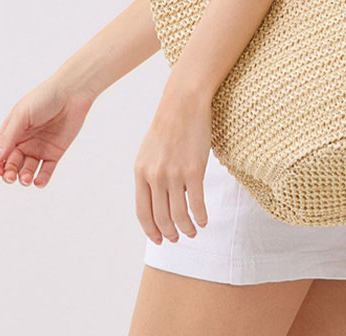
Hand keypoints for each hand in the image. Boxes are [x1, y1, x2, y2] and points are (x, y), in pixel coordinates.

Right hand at [0, 75, 93, 187]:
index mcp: (11, 132)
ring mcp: (38, 149)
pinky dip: (41, 180)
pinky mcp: (54, 153)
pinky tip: (38, 182)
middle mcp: (23, 142)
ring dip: (24, 178)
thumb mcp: (21, 115)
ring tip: (27, 179)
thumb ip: (8, 136)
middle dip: (9, 174)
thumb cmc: (43, 98)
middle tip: (12, 177)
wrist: (72, 93)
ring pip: (26, 171)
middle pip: (11, 165)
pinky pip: (45, 171)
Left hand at [134, 83, 210, 244]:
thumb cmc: (168, 126)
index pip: (143, 212)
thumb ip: (150, 174)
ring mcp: (174, 174)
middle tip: (178, 238)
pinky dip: (201, 217)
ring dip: (187, 229)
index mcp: (140, 172)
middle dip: (169, 233)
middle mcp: (155, 176)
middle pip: (161, 218)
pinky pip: (196, 204)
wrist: (183, 104)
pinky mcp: (194, 170)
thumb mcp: (149, 151)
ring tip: (193, 232)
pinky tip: (204, 220)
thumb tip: (157, 198)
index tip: (159, 240)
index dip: (150, 230)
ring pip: (179, 215)